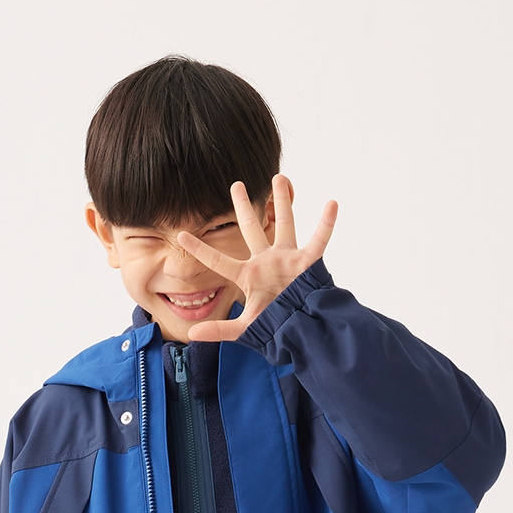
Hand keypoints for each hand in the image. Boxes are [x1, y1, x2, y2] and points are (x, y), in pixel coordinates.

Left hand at [176, 175, 336, 341]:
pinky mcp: (307, 263)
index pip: (218, 261)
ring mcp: (287, 259)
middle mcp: (266, 262)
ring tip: (278, 177)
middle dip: (243, 207)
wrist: (302, 332)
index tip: (181, 235)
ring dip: (282, 202)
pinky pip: (319, 240)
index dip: (200, 249)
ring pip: (283, 224)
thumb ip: (219, 329)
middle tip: (236, 184)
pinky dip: (326, 224)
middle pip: (251, 228)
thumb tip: (190, 335)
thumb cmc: (275, 328)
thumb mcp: (244, 328)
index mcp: (249, 276)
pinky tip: (332, 203)